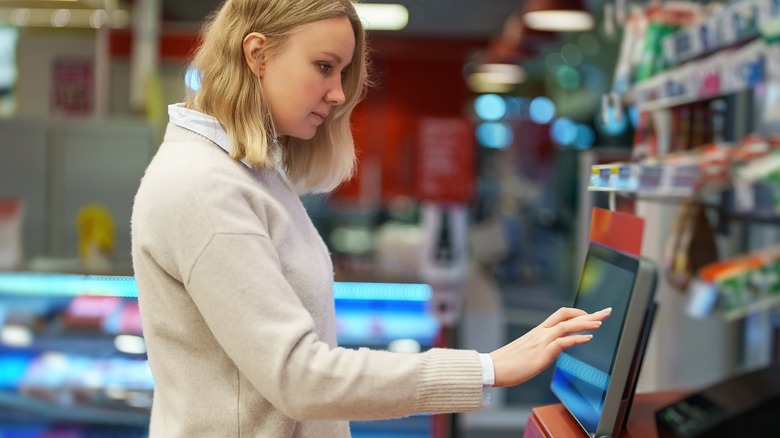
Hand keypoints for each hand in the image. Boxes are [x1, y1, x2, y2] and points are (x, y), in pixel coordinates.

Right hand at [489, 307, 611, 387]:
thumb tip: (552, 350)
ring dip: (586, 323)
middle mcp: (541, 333)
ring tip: (601, 323)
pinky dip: (577, 339)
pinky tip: (588, 338)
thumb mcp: (527, 351)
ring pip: (567, 326)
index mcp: (538, 331)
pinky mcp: (541, 354)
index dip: (578, 313)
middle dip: (590, 314)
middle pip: (568, 316)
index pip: (561, 315)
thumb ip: (540, 347)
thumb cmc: (508, 363)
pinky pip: (562, 343)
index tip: (591, 315)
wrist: (492, 368)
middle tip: (606, 312)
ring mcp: (541, 342)